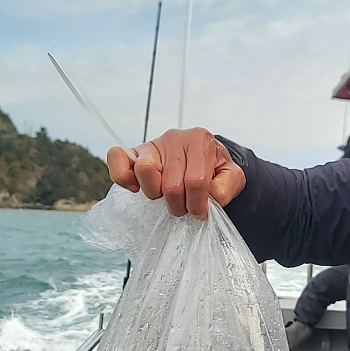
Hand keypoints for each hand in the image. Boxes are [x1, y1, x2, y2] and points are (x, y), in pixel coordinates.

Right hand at [107, 127, 245, 217]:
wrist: (201, 156)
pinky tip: (137, 188)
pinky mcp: (134, 152)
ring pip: (145, 171)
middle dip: (179, 205)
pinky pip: (117, 157)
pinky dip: (123, 176)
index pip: (196, 181)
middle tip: (184, 206)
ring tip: (165, 196)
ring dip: (155, 194)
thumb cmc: (214, 168)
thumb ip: (227, 186)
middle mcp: (175, 138)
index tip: (200, 213)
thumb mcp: (232, 175)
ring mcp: (152, 144)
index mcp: (200, 140)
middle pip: (171, 184)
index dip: (198, 204)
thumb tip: (210, 197)